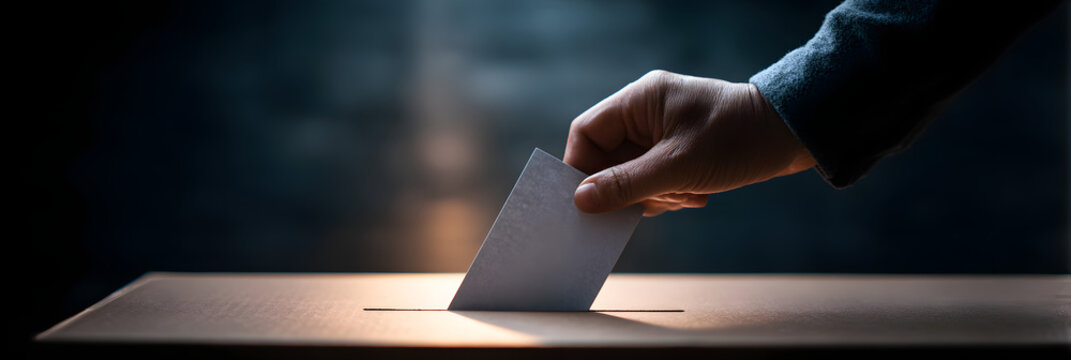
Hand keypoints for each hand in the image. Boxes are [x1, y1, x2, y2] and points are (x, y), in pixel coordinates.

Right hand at [565, 70, 815, 216]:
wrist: (793, 136)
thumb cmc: (736, 140)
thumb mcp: (677, 168)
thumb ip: (625, 184)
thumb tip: (581, 201)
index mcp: (639, 101)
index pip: (587, 133)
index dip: (582, 168)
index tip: (590, 200)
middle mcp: (646, 112)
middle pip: (608, 158)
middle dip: (629, 187)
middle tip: (655, 200)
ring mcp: (662, 131)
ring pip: (632, 174)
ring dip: (654, 194)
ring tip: (686, 194)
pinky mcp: (679, 149)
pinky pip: (655, 179)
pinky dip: (670, 194)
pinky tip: (696, 195)